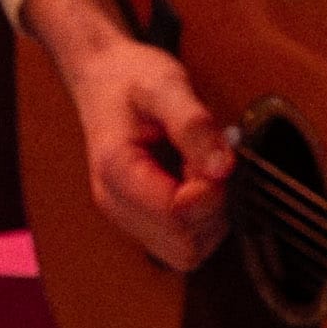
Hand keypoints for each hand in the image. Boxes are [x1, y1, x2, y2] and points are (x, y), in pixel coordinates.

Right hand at [31, 0, 233, 271]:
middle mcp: (116, 205)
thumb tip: (224, 169)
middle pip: (184, 246)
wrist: (102, 75)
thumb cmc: (130, 77)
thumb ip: (194, 126)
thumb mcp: (166, 85)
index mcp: (116, 172)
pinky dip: (200, 219)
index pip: (178, 218)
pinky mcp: (141, 221)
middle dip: (211, 209)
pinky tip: (193, 180)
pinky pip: (183, 243)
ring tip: (197, 168)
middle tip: (206, 162)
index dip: (210, 192)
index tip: (212, 155)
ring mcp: (126, 217)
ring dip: (208, 217)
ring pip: (187, 252)